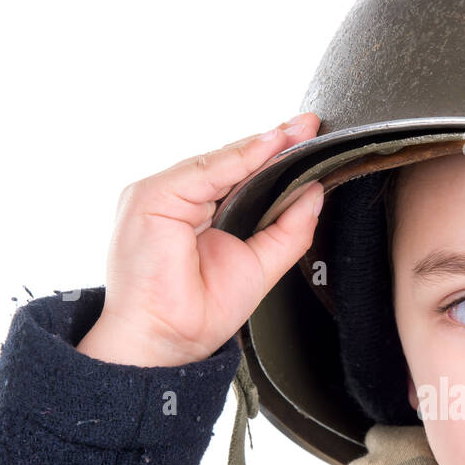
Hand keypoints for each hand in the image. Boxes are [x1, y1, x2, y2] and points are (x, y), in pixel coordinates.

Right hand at [79, 112, 323, 366]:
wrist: (165, 340)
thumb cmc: (199, 311)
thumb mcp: (260, 265)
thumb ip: (288, 230)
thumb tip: (314, 192)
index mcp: (197, 213)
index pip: (240, 176)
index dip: (274, 158)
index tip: (309, 138)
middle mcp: (178, 199)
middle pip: (231, 163)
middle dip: (273, 144)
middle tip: (311, 125)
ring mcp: (160, 194)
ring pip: (219, 161)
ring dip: (261, 146)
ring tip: (297, 132)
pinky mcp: (150, 196)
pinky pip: (202, 169)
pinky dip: (237, 158)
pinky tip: (268, 146)